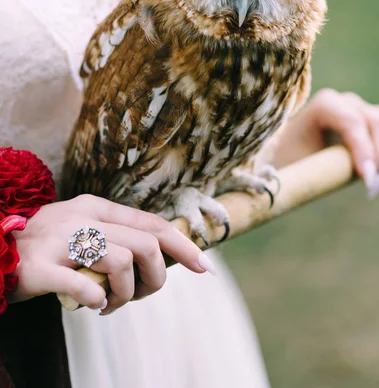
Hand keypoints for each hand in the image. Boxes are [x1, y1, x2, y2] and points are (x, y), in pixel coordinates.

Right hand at [12, 194, 214, 313]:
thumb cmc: (50, 246)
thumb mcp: (84, 228)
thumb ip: (118, 235)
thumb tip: (163, 253)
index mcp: (97, 207)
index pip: (152, 223)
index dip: (183, 245)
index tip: (204, 267)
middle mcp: (82, 218)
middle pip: (145, 246)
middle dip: (156, 279)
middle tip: (140, 296)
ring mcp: (61, 240)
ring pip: (121, 265)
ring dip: (126, 295)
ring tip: (111, 304)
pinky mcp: (41, 267)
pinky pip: (84, 287)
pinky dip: (98, 301)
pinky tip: (93, 305)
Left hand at [272, 89, 378, 197]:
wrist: (291, 152)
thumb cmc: (293, 159)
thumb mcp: (300, 162)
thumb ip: (320, 170)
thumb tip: (345, 183)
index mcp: (324, 105)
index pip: (352, 122)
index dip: (364, 149)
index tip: (368, 179)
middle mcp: (347, 101)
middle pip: (377, 122)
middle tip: (374, 187)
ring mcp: (364, 108)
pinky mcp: (377, 119)